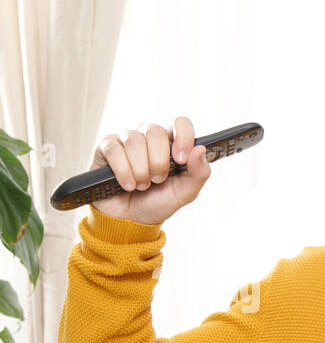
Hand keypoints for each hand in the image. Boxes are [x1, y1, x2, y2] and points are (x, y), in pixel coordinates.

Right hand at [89, 116, 209, 224]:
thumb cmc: (158, 202)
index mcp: (171, 144)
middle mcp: (148, 137)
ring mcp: (126, 140)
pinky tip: (127, 185)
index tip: (180, 159)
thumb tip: (200, 149)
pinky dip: (123, 172)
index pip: (181, 124)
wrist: (131, 219)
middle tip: (157, 181)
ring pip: (134, 141)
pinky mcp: (106, 147)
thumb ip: (199, 173)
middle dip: (158, 162)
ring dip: (140, 170)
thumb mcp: (185, 193)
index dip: (183, 137)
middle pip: (155, 131)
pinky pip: (114, 150)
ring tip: (141, 186)